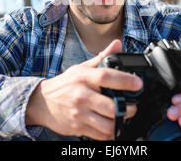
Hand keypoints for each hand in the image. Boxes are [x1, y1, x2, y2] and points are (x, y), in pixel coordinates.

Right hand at [25, 39, 142, 139]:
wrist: (42, 102)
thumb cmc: (65, 84)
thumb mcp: (82, 68)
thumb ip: (103, 57)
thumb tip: (117, 44)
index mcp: (84, 77)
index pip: (107, 77)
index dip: (125, 80)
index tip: (138, 84)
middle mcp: (81, 95)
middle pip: (112, 106)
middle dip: (128, 109)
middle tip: (132, 106)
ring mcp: (79, 113)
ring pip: (108, 124)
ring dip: (120, 123)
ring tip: (123, 117)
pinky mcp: (77, 127)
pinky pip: (100, 135)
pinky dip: (110, 133)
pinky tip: (112, 126)